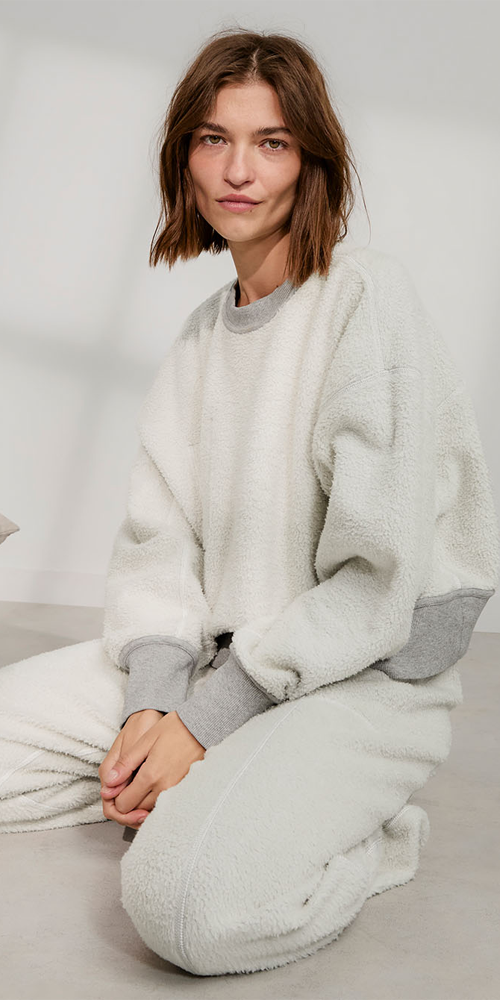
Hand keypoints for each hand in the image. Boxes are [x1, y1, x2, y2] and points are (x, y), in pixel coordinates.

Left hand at [99, 710, 205, 829]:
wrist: (202, 728)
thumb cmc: (174, 729)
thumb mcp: (145, 740)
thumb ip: (126, 764)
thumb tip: (109, 783)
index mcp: (150, 776)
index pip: (123, 804)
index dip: (116, 797)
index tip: (118, 785)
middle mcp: (163, 789)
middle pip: (135, 811)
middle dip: (128, 801)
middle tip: (128, 783)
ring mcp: (175, 792)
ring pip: (149, 810)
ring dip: (141, 801)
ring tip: (141, 782)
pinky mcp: (184, 792)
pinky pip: (163, 805)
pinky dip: (155, 800)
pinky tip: (155, 784)